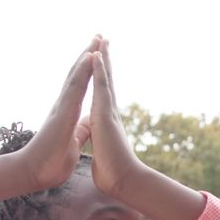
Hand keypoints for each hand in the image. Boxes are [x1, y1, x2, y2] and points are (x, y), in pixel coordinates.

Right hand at [19, 37, 98, 189]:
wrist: (36, 173)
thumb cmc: (52, 161)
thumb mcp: (73, 142)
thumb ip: (79, 131)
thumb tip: (87, 125)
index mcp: (68, 113)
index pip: (81, 86)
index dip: (89, 70)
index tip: (97, 54)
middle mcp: (64, 105)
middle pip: (78, 74)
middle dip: (88, 54)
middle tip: (98, 36)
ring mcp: (62, 106)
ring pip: (76, 75)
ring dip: (86, 55)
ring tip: (96, 38)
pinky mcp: (63, 112)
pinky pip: (75, 87)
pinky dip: (82, 70)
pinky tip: (89, 56)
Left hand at [86, 37, 145, 196]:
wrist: (122, 181)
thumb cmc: (113, 172)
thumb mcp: (103, 152)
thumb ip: (102, 144)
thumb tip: (102, 146)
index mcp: (105, 122)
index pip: (103, 95)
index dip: (102, 78)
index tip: (100, 62)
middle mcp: (109, 113)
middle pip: (107, 81)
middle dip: (105, 61)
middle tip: (104, 41)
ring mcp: (108, 112)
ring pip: (106, 79)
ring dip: (104, 58)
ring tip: (102, 39)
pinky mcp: (105, 115)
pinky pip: (102, 88)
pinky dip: (100, 71)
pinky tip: (97, 56)